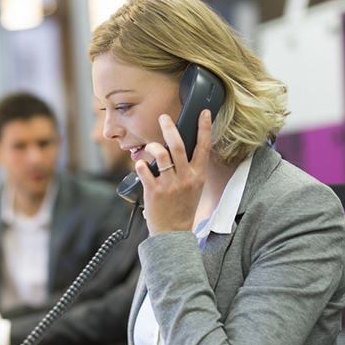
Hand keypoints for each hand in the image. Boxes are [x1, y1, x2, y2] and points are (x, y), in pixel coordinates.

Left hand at [136, 110, 211, 235]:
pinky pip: (144, 171)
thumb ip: (189, 168)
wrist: (173, 232)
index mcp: (197, 175)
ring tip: (150, 145)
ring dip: (153, 146)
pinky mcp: (154, 192)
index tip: (204, 113)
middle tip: (163, 117)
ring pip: (161, 155)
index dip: (204, 128)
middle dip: (170, 128)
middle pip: (178, 146)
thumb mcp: (194, 187)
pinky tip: (140, 164)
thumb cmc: (182, 207)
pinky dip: (140, 164)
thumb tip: (180, 147)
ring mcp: (170, 185)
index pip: (204, 147)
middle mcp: (185, 178)